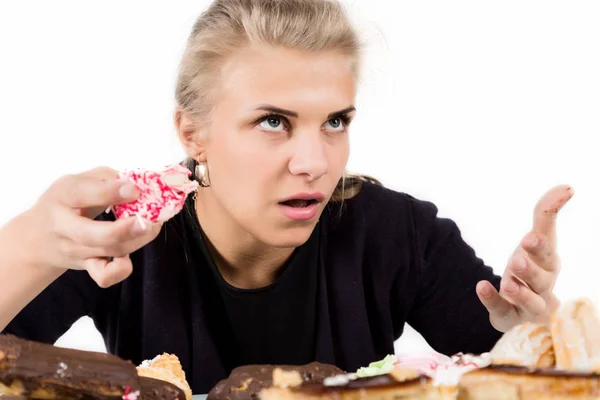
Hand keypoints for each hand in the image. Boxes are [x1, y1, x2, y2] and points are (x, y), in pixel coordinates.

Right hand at [22, 167, 162, 287]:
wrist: (39, 238)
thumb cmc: (67, 202)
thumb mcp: (79, 182)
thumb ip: (107, 178)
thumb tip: (138, 184)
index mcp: (63, 195)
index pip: (82, 193)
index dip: (111, 192)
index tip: (134, 190)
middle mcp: (65, 225)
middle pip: (94, 234)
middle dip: (124, 229)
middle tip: (146, 221)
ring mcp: (75, 249)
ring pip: (110, 251)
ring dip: (137, 240)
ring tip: (152, 226)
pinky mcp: (86, 265)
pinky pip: (104, 276)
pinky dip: (120, 270)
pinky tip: (129, 256)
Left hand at [476, 184, 573, 331]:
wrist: (524, 307)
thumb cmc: (533, 267)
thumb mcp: (537, 240)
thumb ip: (545, 214)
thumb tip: (566, 187)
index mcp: (549, 264)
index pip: (549, 253)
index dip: (541, 245)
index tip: (530, 236)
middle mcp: (543, 285)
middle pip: (541, 278)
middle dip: (530, 269)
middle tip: (517, 260)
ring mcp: (528, 304)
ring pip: (529, 300)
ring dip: (519, 291)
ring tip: (507, 282)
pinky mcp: (509, 316)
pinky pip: (501, 310)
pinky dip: (492, 299)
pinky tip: (481, 287)